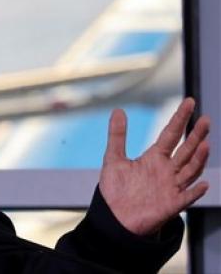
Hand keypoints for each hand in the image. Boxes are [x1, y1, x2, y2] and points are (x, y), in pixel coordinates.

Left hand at [99, 97, 209, 235]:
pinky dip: (195, 191)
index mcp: (154, 158)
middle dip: (196, 135)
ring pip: (191, 169)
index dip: (180, 118)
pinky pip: (187, 197)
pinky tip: (203, 184)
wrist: (115, 217)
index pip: (171, 134)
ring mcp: (171, 186)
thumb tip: (118, 110)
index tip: (189, 102)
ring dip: (199, 158)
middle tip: (205, 119)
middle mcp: (167, 170)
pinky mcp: (171, 204)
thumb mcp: (113, 159)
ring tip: (205, 143)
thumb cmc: (116, 189)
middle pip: (186, 149)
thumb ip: (117, 135)